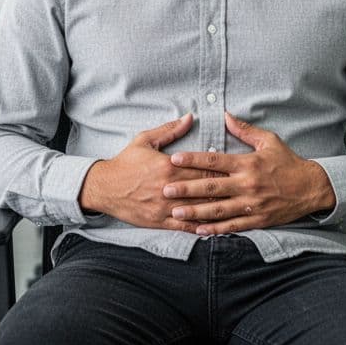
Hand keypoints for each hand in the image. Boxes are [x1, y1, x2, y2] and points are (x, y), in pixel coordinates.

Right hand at [78, 113, 228, 231]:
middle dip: (225, 189)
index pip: (203, 168)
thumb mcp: (144, 140)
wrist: (104, 187)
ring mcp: (165, 207)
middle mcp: (169, 188)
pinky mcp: (160, 221)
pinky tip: (215, 226)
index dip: (223, 169)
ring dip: (218, 209)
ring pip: (199, 209)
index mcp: (168, 167)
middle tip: (242, 188)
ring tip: (235, 208)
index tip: (236, 169)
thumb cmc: (125, 163)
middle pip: (206, 189)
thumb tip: (189, 117)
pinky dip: (202, 226)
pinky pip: (185, 226)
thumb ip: (170, 130)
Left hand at [160, 112, 335, 234]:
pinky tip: (199, 230)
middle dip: (187, 189)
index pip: (215, 161)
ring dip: (196, 212)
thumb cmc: (287, 162)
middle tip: (165, 189)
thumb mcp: (269, 141)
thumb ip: (245, 130)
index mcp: (248, 164)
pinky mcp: (258, 220)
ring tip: (176, 212)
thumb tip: (225, 115)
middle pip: (212, 187)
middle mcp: (248, 184)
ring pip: (219, 209)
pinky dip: (216, 229)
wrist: (312, 188)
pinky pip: (234, 226)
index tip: (174, 159)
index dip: (193, 159)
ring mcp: (252, 204)